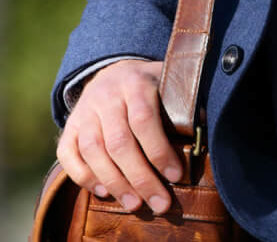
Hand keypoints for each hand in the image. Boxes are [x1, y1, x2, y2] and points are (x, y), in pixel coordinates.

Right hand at [56, 58, 181, 214]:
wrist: (114, 71)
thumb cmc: (150, 88)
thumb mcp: (168, 86)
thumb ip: (185, 107)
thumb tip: (208, 133)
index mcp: (135, 83)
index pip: (144, 120)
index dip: (159, 151)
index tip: (175, 176)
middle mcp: (106, 95)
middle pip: (119, 141)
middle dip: (141, 178)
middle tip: (159, 204)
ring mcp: (85, 110)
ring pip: (93, 150)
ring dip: (115, 183)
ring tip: (134, 205)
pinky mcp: (70, 125)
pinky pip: (68, 153)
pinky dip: (83, 176)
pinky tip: (103, 192)